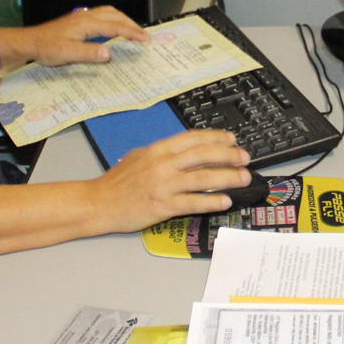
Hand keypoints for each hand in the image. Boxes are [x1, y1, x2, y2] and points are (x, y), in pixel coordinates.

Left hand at [11, 6, 150, 65]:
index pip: (115, 26)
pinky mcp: (78, 19)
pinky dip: (114, 19)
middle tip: (145, 36)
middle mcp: (86, 16)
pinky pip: (102, 14)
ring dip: (123, 19)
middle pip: (115, 16)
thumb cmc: (47, 48)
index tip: (146, 40)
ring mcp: (82, 16)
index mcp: (87, 23)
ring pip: (109, 12)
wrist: (30, 42)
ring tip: (133, 30)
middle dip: (132, 24)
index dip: (132, 33)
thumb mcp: (68, 53)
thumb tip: (109, 53)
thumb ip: (89, 53)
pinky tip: (113, 26)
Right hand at [89, 129, 250, 233]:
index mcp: (159, 149)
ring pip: (203, 177)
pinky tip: (225, 201)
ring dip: (227, 177)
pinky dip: (211, 201)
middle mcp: (163, 164)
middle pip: (203, 154)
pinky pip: (193, 202)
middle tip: (244, 158)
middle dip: (228, 155)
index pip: (194, 138)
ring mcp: (164, 185)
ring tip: (243, 178)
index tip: (232, 140)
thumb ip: (165, 153)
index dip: (217, 138)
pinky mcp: (163, 205)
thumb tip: (190, 150)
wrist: (99, 203)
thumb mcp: (140, 157)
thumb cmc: (118, 182)